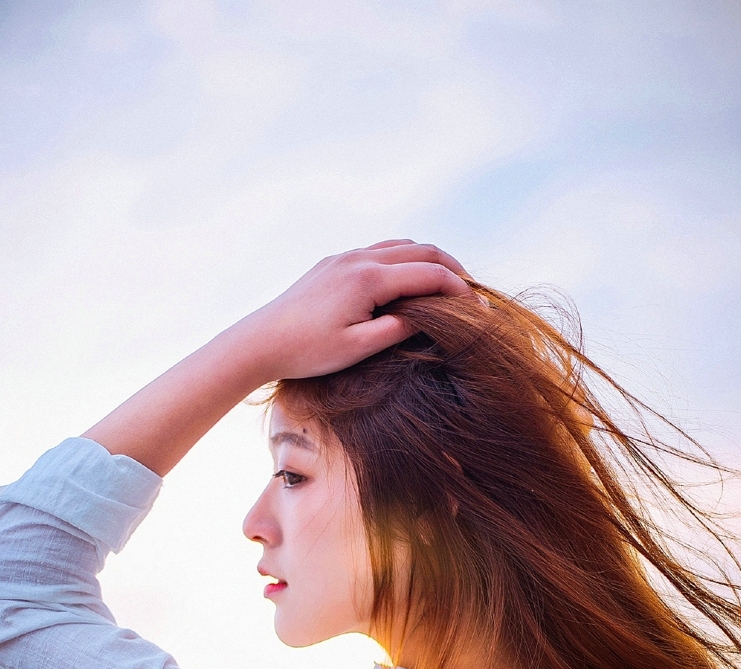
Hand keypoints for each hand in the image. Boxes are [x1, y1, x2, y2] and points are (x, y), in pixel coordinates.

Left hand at [240, 239, 470, 380]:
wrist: (261, 341)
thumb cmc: (308, 352)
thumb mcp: (360, 348)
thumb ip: (400, 329)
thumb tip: (432, 317)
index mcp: (370, 279)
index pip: (430, 274)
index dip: (460, 291)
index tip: (480, 310)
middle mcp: (360, 258)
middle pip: (422, 250)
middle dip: (453, 268)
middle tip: (472, 292)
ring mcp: (345, 257)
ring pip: (401, 245)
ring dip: (429, 259)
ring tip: (446, 283)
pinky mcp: (334, 263)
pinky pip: (380, 250)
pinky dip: (404, 258)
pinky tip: (408, 278)